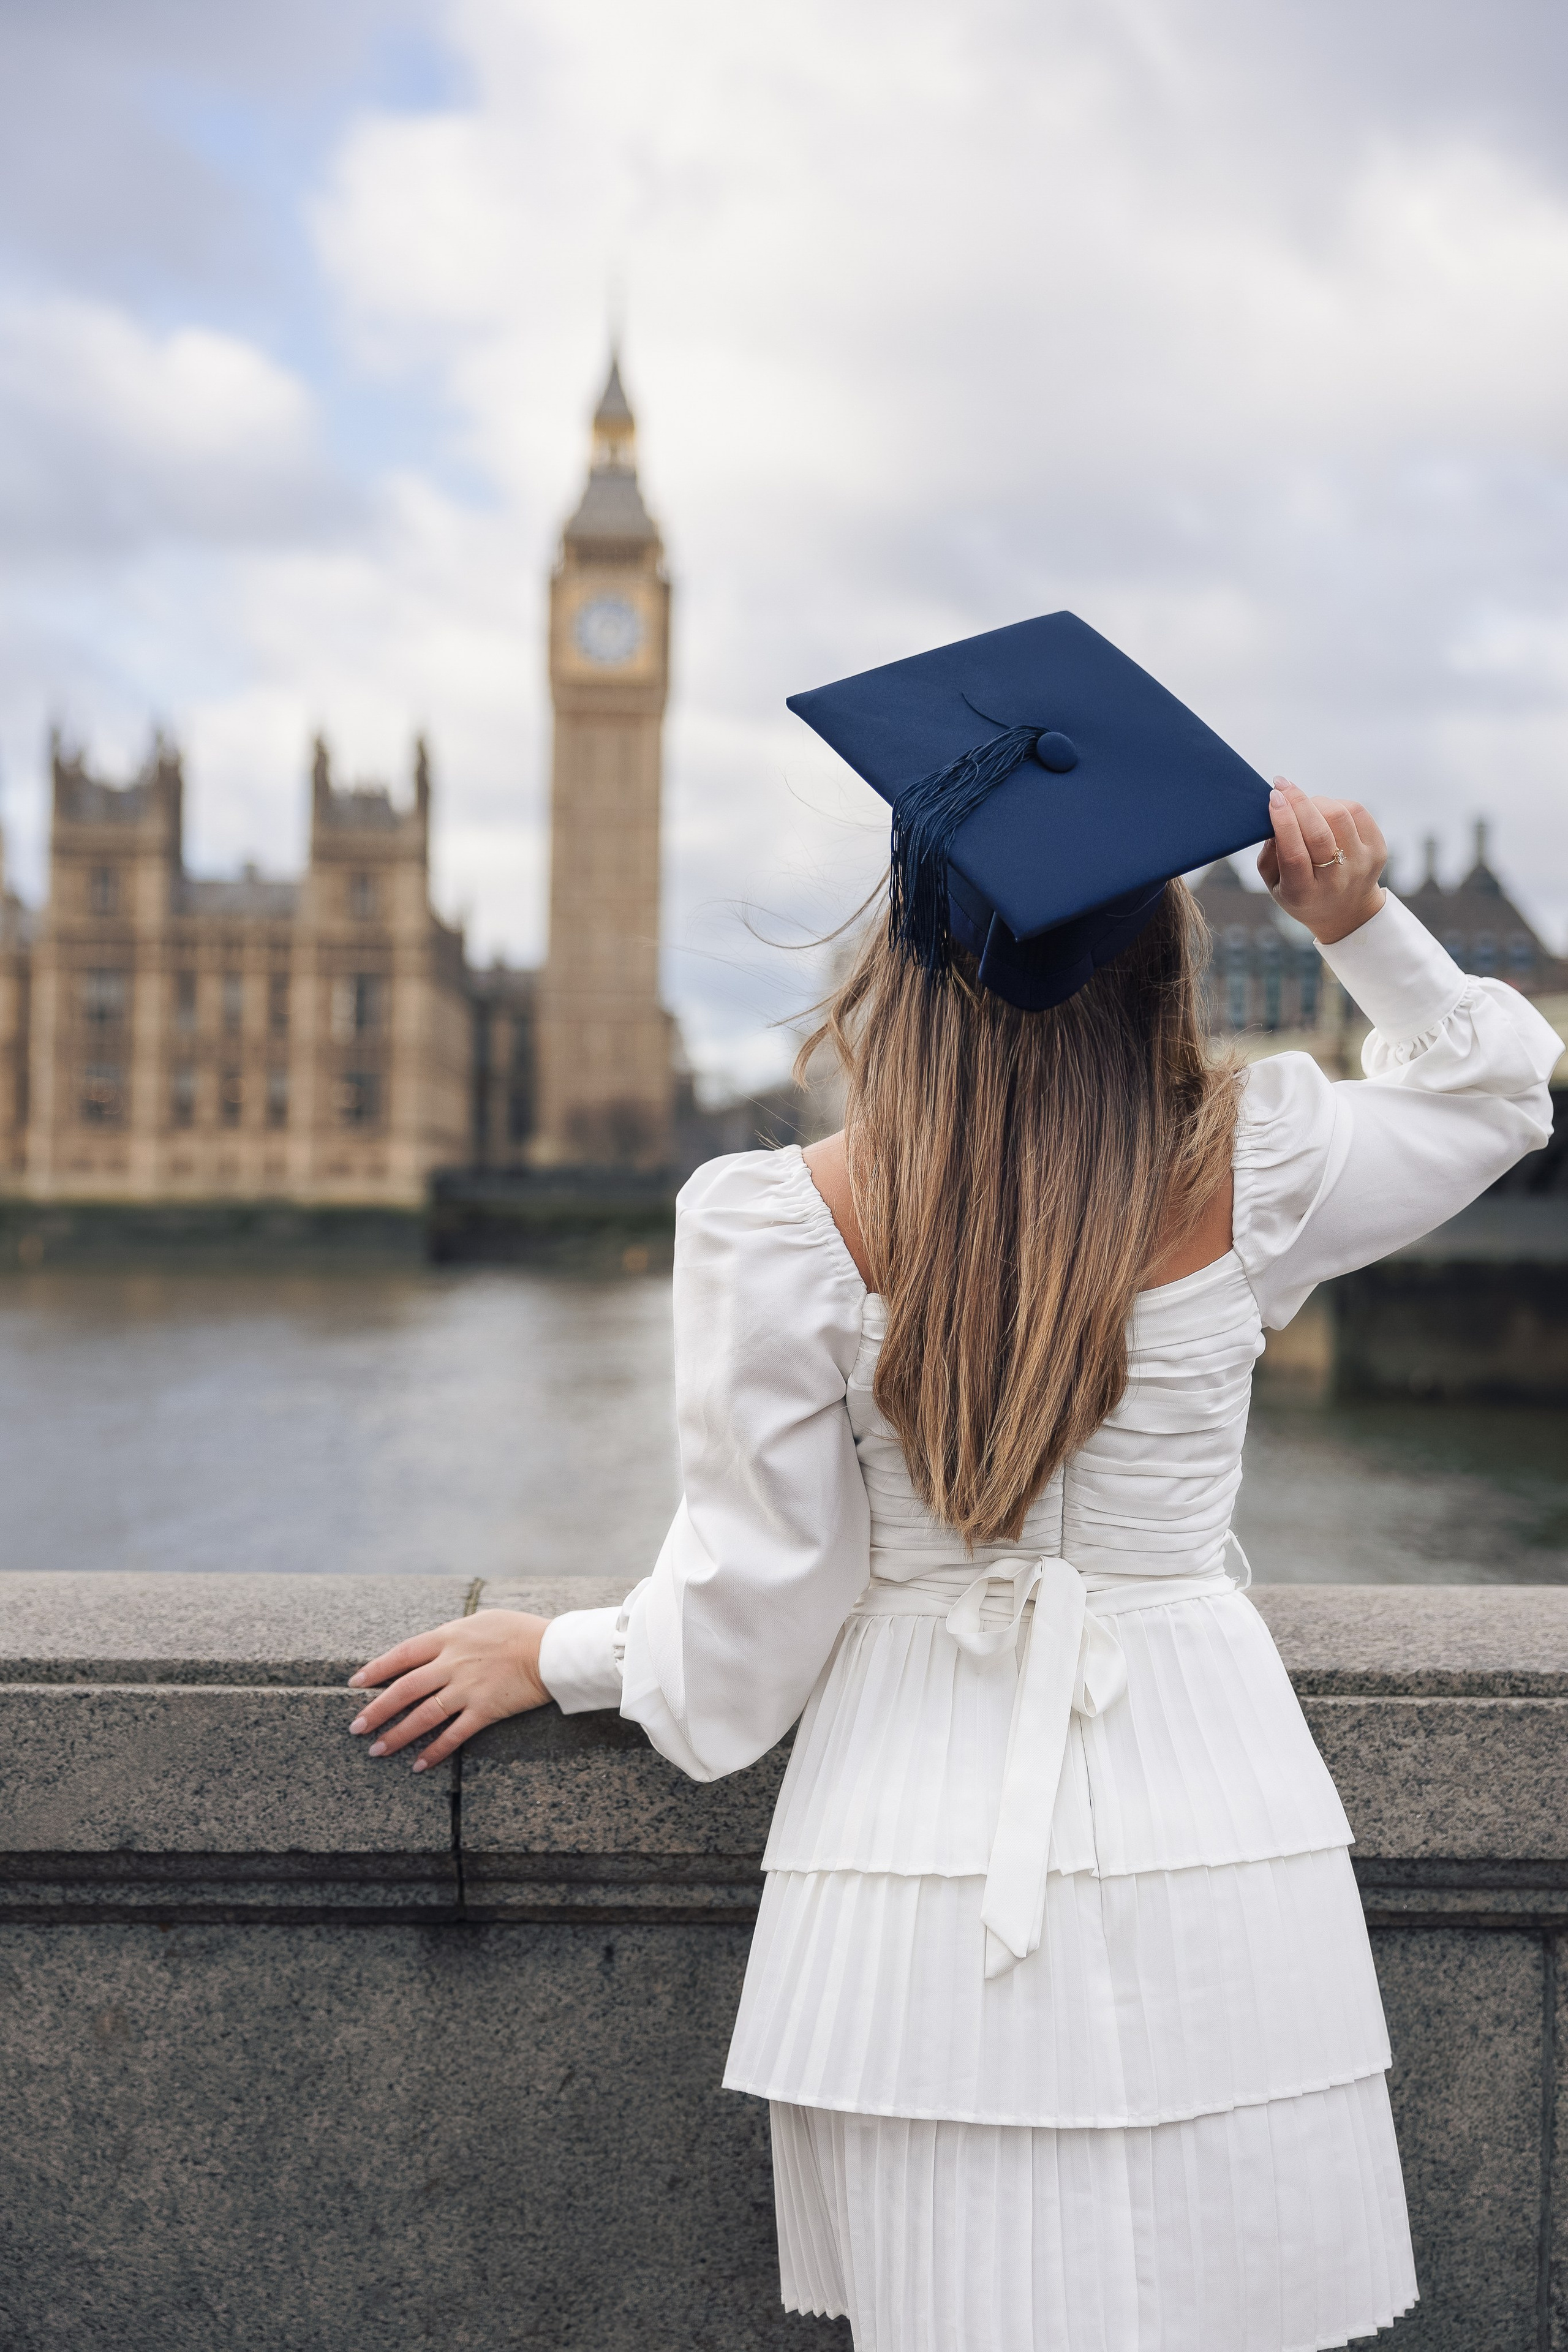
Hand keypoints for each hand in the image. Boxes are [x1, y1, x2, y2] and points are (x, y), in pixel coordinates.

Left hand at [346, 1610, 552, 1769]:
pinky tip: (418, 1765)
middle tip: (356, 1727)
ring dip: (397, 1734)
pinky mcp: (485, 1710)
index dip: (376, 1668)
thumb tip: (434, 1648)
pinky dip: (435, 1751)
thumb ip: (454, 1636)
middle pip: (405, 1688)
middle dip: (377, 1709)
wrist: (552, 1649)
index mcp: (449, 1637)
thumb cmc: (519, 1631)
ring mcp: (467, 1688)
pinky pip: (454, 1735)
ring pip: (423, 1715)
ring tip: (377, 1749)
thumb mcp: (480, 1622)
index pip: (402, 1653)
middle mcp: (452, 1663)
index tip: (355, 1682)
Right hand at [1256, 778, 1386, 943]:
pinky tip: (1325, 811)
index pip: (1294, 853)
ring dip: (1317, 802)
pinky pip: (1357, 812)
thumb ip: (1269, 854)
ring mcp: (1361, 865)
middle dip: (1298, 802)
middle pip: (1319, 833)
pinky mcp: (1378, 850)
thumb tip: (1275, 816)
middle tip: (1283, 786)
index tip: (1273, 796)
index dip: (1283, 821)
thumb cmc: (1302, 892)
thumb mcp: (1275, 884)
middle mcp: (1336, 882)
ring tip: (1305, 805)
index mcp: (1304, 893)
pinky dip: (1337, 803)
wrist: (1345, 912)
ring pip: (1339, 816)